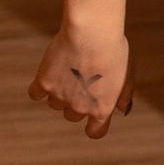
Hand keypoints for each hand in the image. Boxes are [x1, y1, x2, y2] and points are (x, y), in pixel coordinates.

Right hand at [29, 24, 133, 138]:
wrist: (93, 32)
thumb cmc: (113, 49)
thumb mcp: (127, 73)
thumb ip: (123, 95)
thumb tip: (122, 110)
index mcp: (102, 109)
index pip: (94, 132)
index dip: (93, 124)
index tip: (92, 111)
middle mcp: (80, 107)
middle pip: (72, 116)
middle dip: (76, 101)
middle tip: (82, 78)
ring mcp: (61, 97)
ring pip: (55, 104)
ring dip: (59, 91)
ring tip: (69, 68)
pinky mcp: (45, 82)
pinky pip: (36, 94)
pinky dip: (40, 86)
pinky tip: (49, 73)